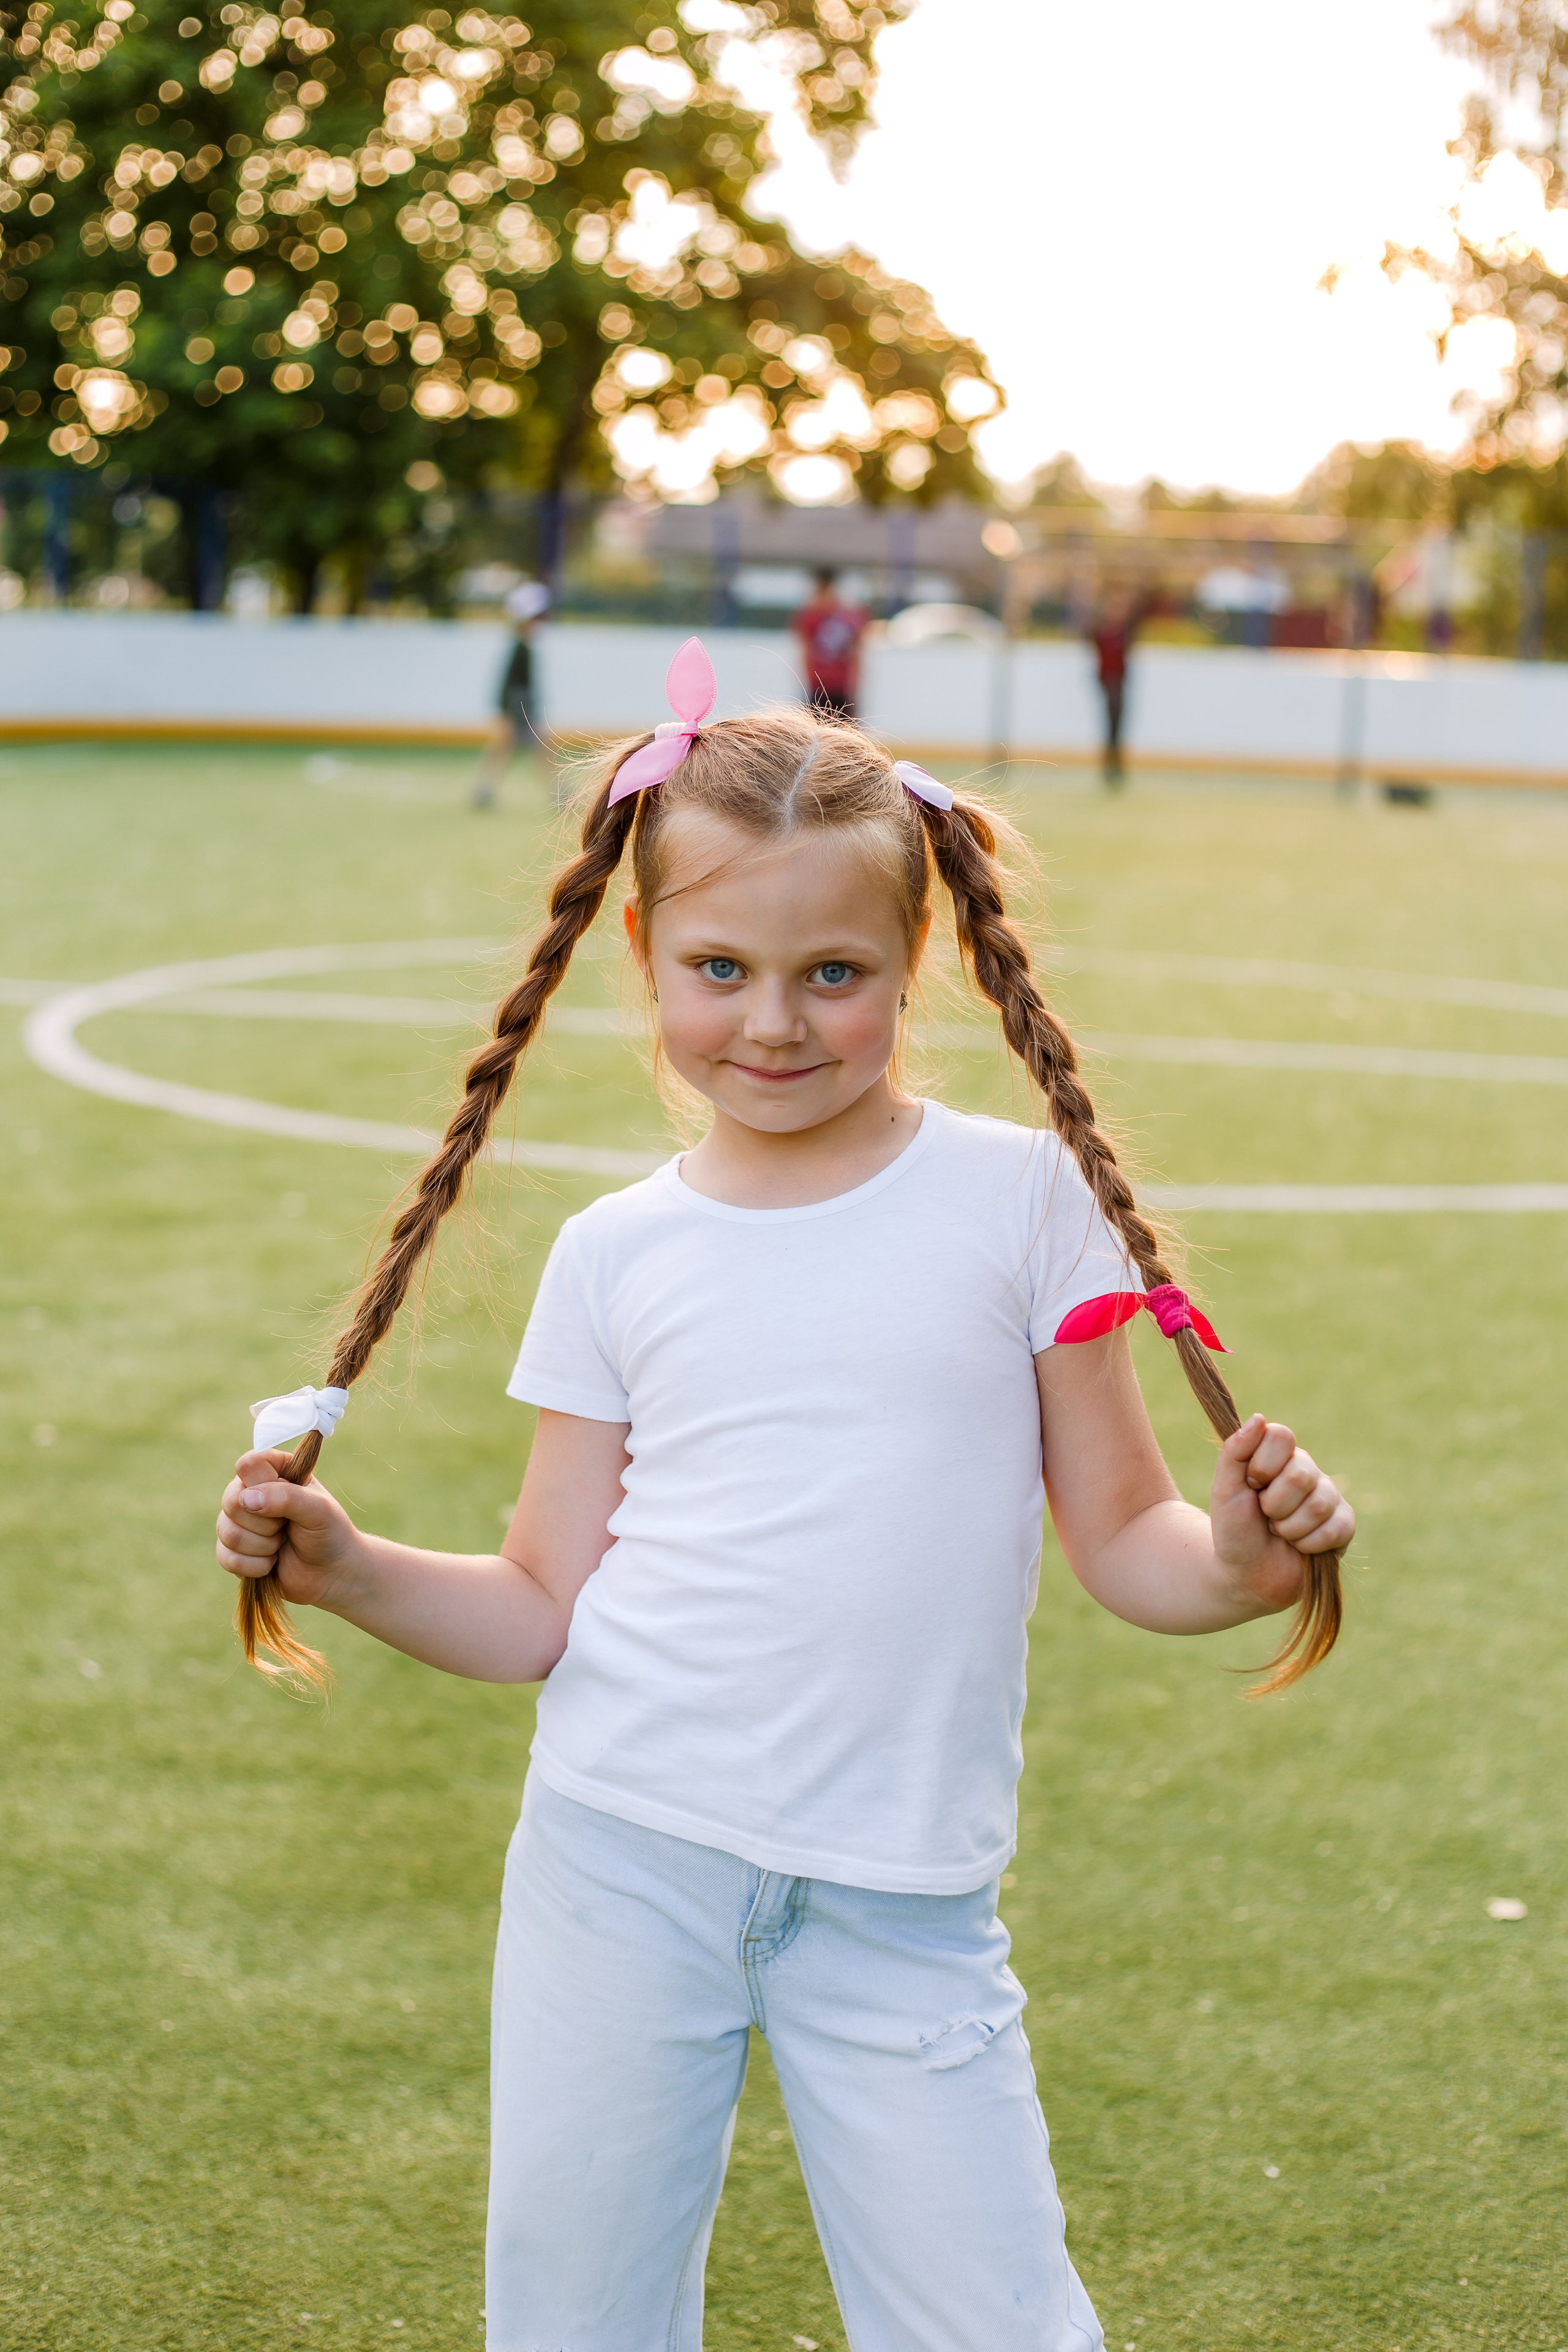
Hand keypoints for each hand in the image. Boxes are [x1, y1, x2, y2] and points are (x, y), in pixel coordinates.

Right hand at [215, 1448, 366, 1610]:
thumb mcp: (318, 1510)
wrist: (330, 1573)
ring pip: (226, 1531)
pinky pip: (225, 1556)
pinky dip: (253, 1566)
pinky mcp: (233, 1550)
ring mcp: (240, 1521)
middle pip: (231, 1501)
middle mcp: (252, 1491)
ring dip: (262, 1546)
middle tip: (288, 1526)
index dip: (263, 1486)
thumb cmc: (329, 1534)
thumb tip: (247, 1498)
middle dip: (265, 1524)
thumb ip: (286, 1497)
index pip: (249, 1464)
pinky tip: (271, 1563)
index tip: (287, 1502)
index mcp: (275, 1470)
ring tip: (282, 1544)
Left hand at [1210, 1415, 1354, 1612]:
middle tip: (1265, 1515)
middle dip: (1274, 1505)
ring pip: (1319, 1504)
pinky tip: (1300, 1546)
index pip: (1281, 1436)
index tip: (1251, 1484)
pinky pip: (1338, 1528)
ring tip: (1280, 1533)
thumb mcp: (1224, 1489)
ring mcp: (1328, 1495)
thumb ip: (1235, 1451)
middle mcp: (1306, 1470)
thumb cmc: (1234, 1529)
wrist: (1246, 1575)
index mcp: (1277, 1455)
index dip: (1262, 1465)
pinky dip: (1309, 1544)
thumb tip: (1259, 1418)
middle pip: (1300, 1474)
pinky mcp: (1343, 1524)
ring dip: (1290, 1528)